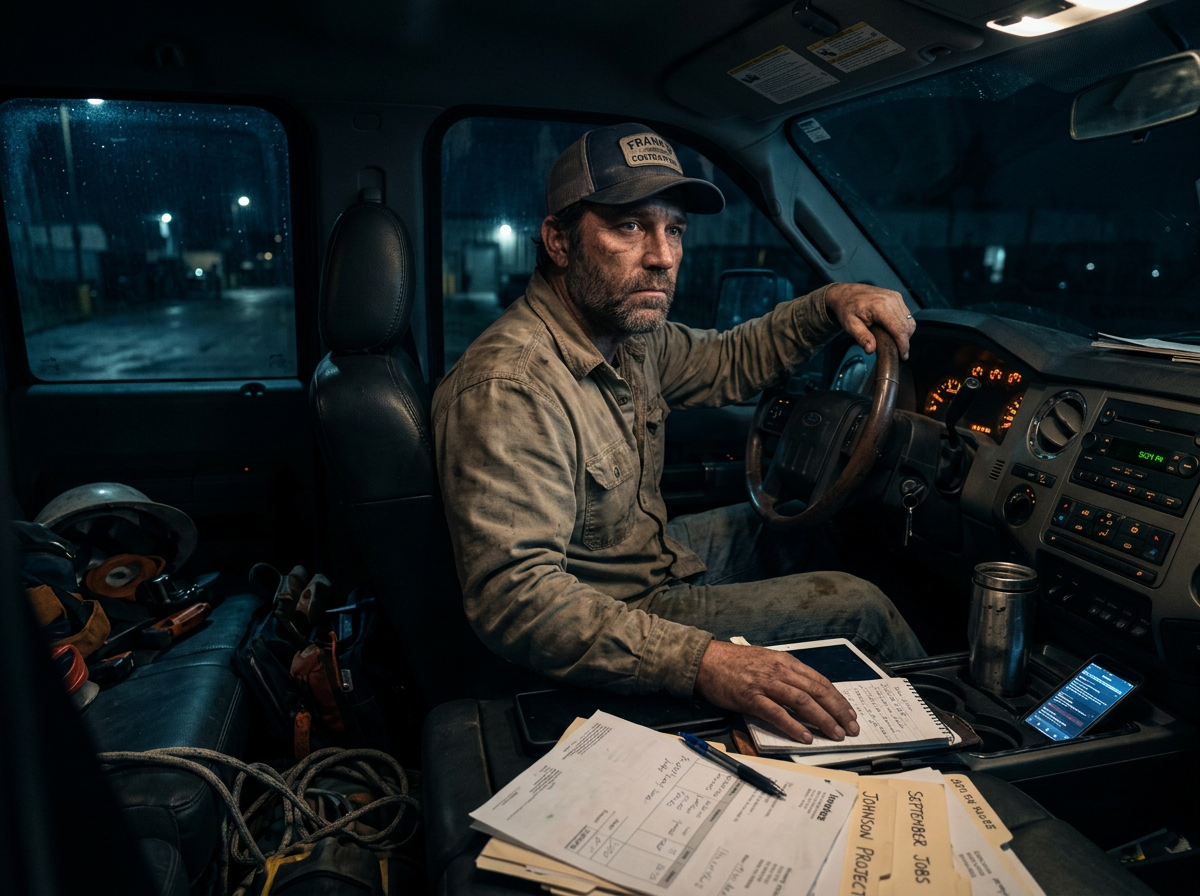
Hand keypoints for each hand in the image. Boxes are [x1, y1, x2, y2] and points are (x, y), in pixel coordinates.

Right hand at [693, 640, 859, 743]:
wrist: (706, 660)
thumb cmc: (735, 663)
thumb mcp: (766, 661)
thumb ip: (786, 674)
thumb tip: (807, 693)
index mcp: (785, 662)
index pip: (819, 681)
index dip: (838, 698)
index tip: (850, 713)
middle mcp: (779, 671)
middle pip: (816, 691)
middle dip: (837, 711)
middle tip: (851, 728)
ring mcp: (765, 684)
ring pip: (801, 702)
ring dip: (822, 719)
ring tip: (835, 734)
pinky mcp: (750, 697)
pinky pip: (776, 713)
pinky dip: (793, 725)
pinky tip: (805, 736)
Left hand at [824, 283, 914, 360]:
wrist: (846, 292)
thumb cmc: (847, 309)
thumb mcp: (849, 325)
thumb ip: (861, 337)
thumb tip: (870, 350)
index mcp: (880, 306)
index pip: (898, 329)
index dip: (903, 345)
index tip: (903, 357)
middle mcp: (891, 299)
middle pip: (907, 326)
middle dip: (905, 342)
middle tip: (897, 353)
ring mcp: (896, 297)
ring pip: (909, 321)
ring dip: (905, 334)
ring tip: (894, 344)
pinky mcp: (897, 297)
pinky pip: (907, 315)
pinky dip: (903, 326)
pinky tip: (893, 333)